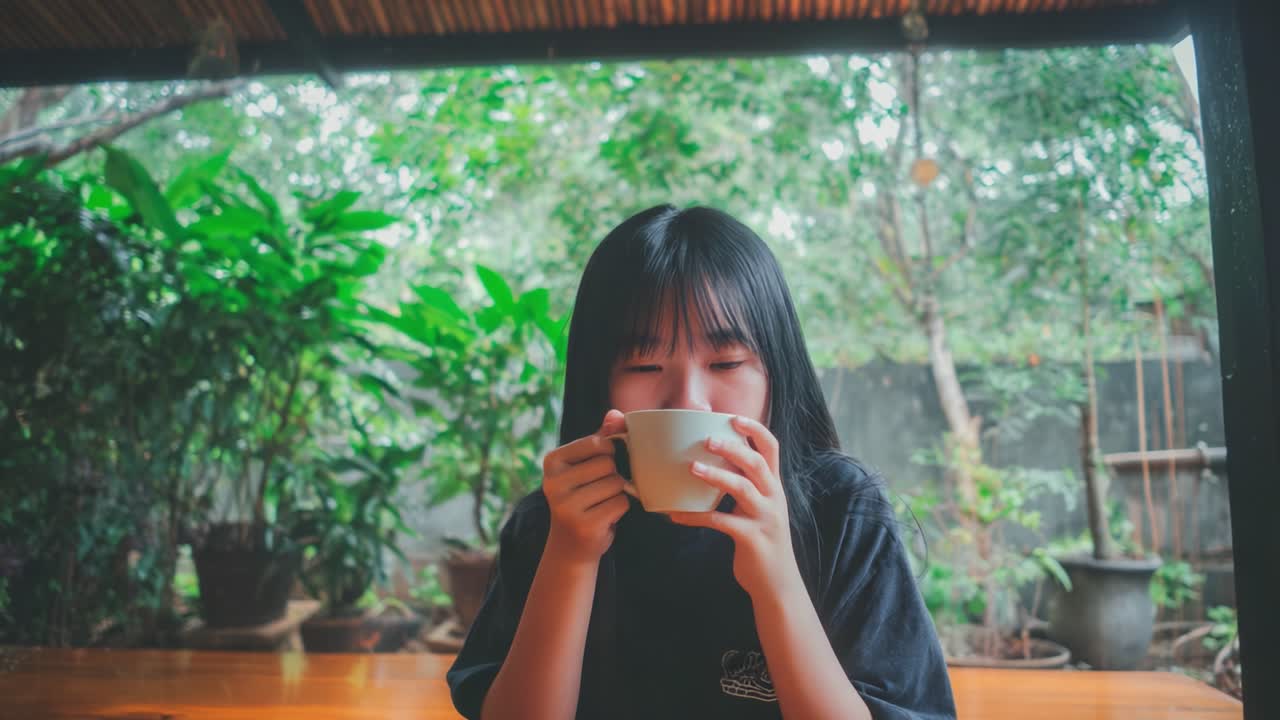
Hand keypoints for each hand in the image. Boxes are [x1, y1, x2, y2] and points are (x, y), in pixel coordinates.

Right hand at [541, 410, 630, 566]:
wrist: (570, 546)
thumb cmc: (582, 498)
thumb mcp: (584, 466)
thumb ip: (600, 439)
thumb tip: (615, 414)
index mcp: (552, 461)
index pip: (599, 443)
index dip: (609, 454)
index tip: (597, 470)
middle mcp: (553, 482)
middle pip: (609, 464)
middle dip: (613, 476)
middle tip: (598, 492)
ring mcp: (567, 505)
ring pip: (617, 484)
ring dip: (617, 494)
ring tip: (600, 504)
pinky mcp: (584, 524)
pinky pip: (621, 503)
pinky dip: (620, 509)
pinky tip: (604, 516)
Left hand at [667, 415, 801, 599]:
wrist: (778, 585)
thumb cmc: (761, 543)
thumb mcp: (758, 510)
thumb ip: (743, 488)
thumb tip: (708, 466)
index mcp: (774, 487)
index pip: (771, 448)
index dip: (755, 430)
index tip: (733, 417)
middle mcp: (774, 498)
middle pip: (757, 463)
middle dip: (733, 447)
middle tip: (706, 439)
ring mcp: (765, 518)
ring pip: (743, 487)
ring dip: (716, 475)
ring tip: (692, 468)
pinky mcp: (752, 538)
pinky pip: (721, 521)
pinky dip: (696, 516)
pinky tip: (676, 515)